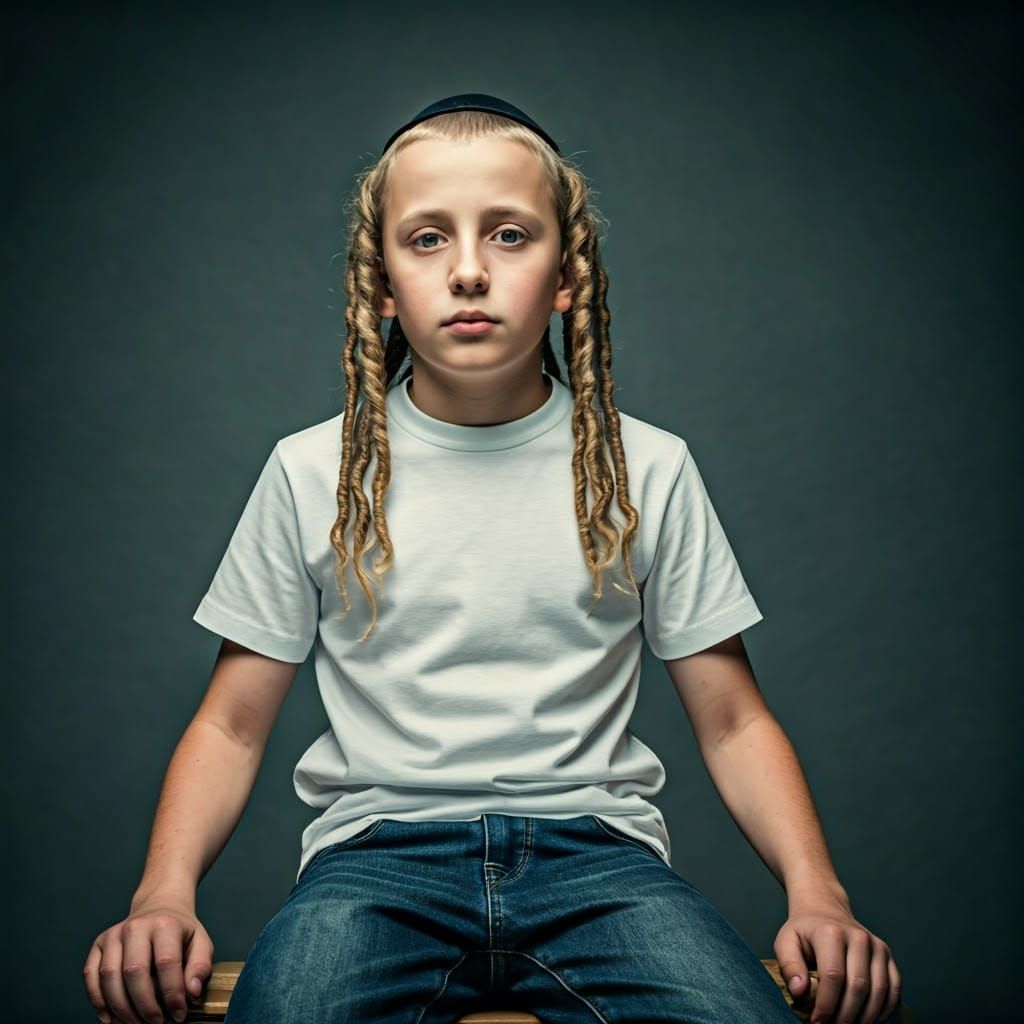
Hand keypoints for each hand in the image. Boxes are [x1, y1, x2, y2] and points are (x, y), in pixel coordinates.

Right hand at [83, 900, 213, 1023]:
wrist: (159, 905)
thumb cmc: (180, 930)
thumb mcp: (200, 941)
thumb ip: (200, 966)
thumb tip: (192, 992)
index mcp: (165, 924)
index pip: (166, 962)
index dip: (172, 993)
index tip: (179, 1014)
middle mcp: (136, 926)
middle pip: (134, 972)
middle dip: (144, 1005)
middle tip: (156, 1023)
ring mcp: (114, 935)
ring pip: (109, 977)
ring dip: (121, 1008)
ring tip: (136, 1023)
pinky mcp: (98, 944)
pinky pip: (91, 976)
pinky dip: (98, 1001)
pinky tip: (111, 1017)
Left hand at [774, 897, 900, 1023]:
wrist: (824, 909)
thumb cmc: (804, 931)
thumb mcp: (786, 941)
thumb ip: (789, 965)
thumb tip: (800, 991)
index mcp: (831, 932)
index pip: (833, 976)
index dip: (826, 1005)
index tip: (817, 1022)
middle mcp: (858, 937)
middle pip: (858, 986)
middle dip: (846, 1015)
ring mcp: (877, 946)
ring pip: (879, 990)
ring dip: (866, 1017)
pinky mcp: (887, 956)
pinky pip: (894, 988)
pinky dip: (883, 1009)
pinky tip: (868, 1018)